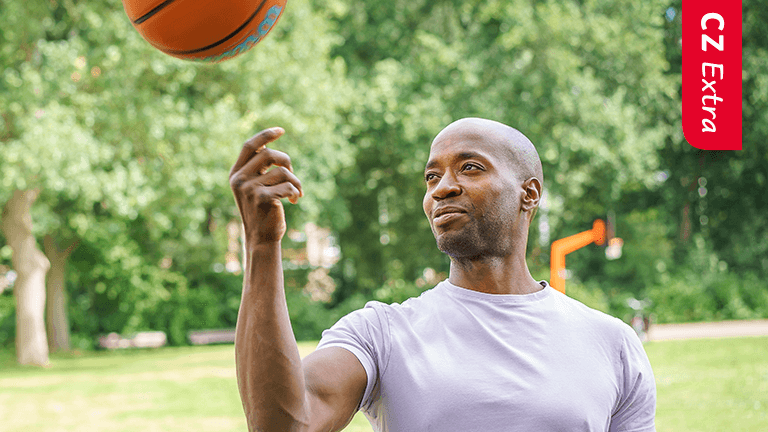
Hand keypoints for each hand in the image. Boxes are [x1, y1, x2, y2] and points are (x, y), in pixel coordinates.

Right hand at [230, 127, 302, 245]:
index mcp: (236, 173)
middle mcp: (239, 179)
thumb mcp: (256, 188)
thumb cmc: (263, 211)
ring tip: (297, 192)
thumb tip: (271, 149)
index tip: (281, 130)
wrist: (261, 238)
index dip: (266, 135)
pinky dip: (295, 192)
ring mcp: (249, 189)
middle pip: (269, 154)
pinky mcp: (261, 198)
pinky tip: (294, 200)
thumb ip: (259, 170)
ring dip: (295, 181)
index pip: (250, 145)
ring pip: (282, 171)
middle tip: (292, 174)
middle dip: (287, 161)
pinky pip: (287, 185)